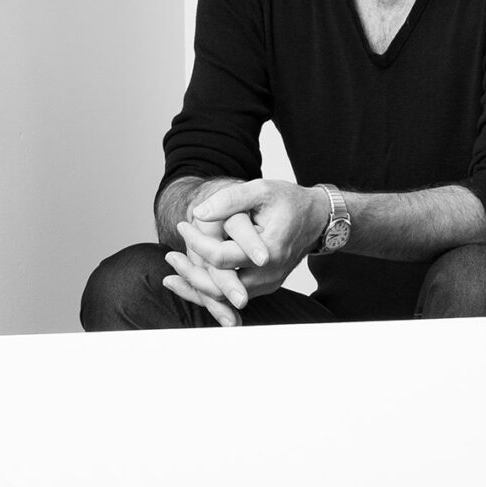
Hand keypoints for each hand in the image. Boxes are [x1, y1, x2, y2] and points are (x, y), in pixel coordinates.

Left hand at [182, 179, 326, 298]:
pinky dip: (210, 290)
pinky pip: (232, 295)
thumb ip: (230, 199)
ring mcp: (267, 284)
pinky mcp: (262, 287)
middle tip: (170, 258)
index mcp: (269, 251)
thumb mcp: (261, 189)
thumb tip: (199, 212)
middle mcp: (268, 275)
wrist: (315, 218)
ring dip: (196, 286)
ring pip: (224, 297)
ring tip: (172, 272)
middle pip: (219, 287)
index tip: (184, 225)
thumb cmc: (289, 201)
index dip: (197, 242)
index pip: (222, 257)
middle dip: (190, 275)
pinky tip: (189, 280)